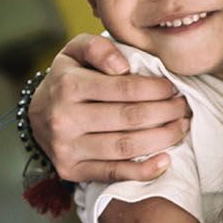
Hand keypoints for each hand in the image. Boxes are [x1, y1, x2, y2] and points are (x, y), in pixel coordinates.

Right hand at [29, 33, 191, 181]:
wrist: (38, 113)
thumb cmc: (67, 77)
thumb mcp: (76, 51)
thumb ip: (99, 48)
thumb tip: (122, 66)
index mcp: (67, 86)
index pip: (124, 89)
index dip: (156, 89)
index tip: (173, 88)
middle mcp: (64, 119)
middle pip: (129, 118)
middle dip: (166, 112)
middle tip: (184, 107)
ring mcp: (66, 148)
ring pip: (125, 146)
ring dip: (162, 138)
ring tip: (181, 127)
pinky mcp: (71, 171)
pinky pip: (113, 173)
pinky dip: (143, 171)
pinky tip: (165, 161)